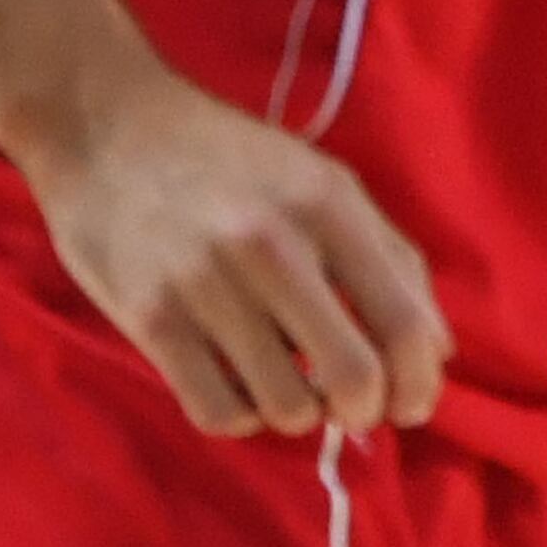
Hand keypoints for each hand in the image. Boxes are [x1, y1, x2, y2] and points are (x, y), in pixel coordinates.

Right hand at [20, 63, 448, 437]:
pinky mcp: (150, 318)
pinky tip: (239, 386)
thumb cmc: (233, 161)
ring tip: (287, 384)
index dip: (419, 384)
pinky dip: (241, 417)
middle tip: (352, 408)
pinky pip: (217, 412)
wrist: (110, 129)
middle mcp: (274, 246)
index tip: (412, 404)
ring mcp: (206, 285)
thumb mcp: (326, 183)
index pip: (403, 322)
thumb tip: (435, 352)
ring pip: (285, 407)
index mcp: (330, 207)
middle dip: (365, 411)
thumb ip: (390, 258)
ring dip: (298, 413)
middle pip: (353, 376)